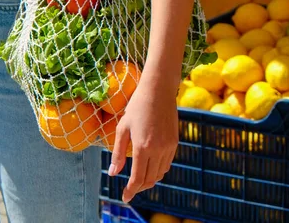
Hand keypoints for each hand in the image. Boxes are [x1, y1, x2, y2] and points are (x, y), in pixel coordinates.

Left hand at [108, 75, 178, 202]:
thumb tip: (113, 173)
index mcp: (143, 147)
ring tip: (139, 180)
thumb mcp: (122, 128)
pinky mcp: (175, 142)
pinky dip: (158, 170)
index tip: (125, 198)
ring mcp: (169, 147)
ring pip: (160, 173)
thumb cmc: (136, 107)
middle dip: (139, 187)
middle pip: (150, 179)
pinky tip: (150, 167)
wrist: (158, 91)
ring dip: (150, 180)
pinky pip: (167, 164)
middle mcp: (158, 150)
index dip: (131, 190)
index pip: (138, 178)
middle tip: (130, 189)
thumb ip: (118, 153)